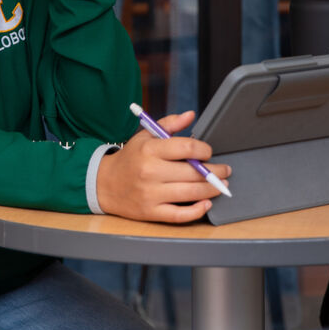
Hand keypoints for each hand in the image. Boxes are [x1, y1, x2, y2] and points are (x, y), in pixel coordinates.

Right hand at [95, 111, 231, 223]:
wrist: (104, 183)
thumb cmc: (130, 158)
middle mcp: (150, 171)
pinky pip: (180, 214)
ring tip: (221, 185)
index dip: (204, 149)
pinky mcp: (151, 212)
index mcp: (149, 149)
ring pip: (191, 193)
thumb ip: (168, 124)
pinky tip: (206, 203)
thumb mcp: (144, 136)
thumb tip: (190, 115)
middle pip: (193, 172)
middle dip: (216, 171)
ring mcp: (151, 193)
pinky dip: (197, 210)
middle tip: (224, 170)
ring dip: (212, 189)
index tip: (208, 152)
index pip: (186, 147)